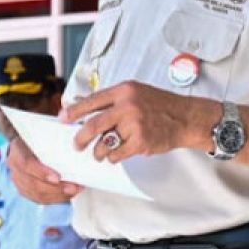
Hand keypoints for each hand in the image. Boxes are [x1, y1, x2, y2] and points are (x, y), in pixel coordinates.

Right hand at [7, 137, 82, 203]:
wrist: (27, 143)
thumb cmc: (39, 137)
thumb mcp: (43, 134)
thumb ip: (52, 141)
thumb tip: (73, 147)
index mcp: (17, 148)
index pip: (27, 163)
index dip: (41, 172)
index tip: (57, 178)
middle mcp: (14, 166)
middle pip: (33, 183)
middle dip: (55, 188)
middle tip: (73, 187)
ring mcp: (18, 180)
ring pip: (37, 194)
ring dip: (59, 195)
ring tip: (75, 190)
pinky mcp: (24, 190)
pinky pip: (40, 199)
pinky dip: (56, 198)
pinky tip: (68, 194)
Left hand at [62, 81, 219, 162]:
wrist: (185, 118)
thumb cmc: (160, 105)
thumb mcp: (136, 93)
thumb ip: (114, 101)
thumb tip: (86, 111)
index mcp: (124, 91)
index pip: (92, 100)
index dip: (74, 111)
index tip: (62, 118)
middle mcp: (128, 106)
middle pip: (94, 124)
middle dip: (80, 137)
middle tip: (75, 144)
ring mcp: (135, 125)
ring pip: (104, 143)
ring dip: (98, 152)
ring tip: (99, 153)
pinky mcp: (141, 142)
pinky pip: (117, 154)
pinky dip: (113, 157)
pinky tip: (116, 155)